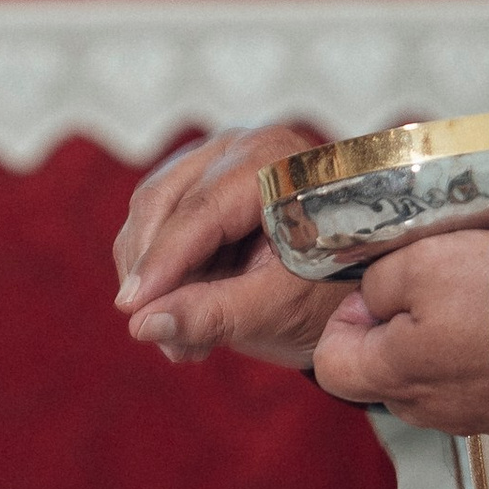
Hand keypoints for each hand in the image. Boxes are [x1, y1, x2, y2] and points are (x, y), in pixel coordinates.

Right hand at [113, 123, 337, 371]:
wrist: (357, 283)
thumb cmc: (331, 291)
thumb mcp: (281, 309)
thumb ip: (215, 314)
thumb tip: (143, 324)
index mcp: (276, 164)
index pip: (200, 210)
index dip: (160, 263)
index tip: (131, 310)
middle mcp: (243, 146)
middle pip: (162, 202)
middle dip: (151, 275)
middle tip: (160, 337)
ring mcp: (219, 156)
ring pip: (150, 210)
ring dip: (151, 277)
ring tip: (181, 342)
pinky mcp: (203, 177)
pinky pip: (156, 218)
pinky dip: (160, 269)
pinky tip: (182, 316)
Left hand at [312, 232, 488, 437]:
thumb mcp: (422, 261)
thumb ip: (380, 283)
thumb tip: (373, 299)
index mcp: (392, 376)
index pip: (330, 365)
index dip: (343, 321)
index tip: (380, 290)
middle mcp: (427, 411)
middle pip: (384, 372)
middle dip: (397, 329)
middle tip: (439, 287)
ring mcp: (473, 419)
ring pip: (434, 379)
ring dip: (445, 342)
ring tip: (482, 302)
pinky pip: (479, 384)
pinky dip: (485, 355)